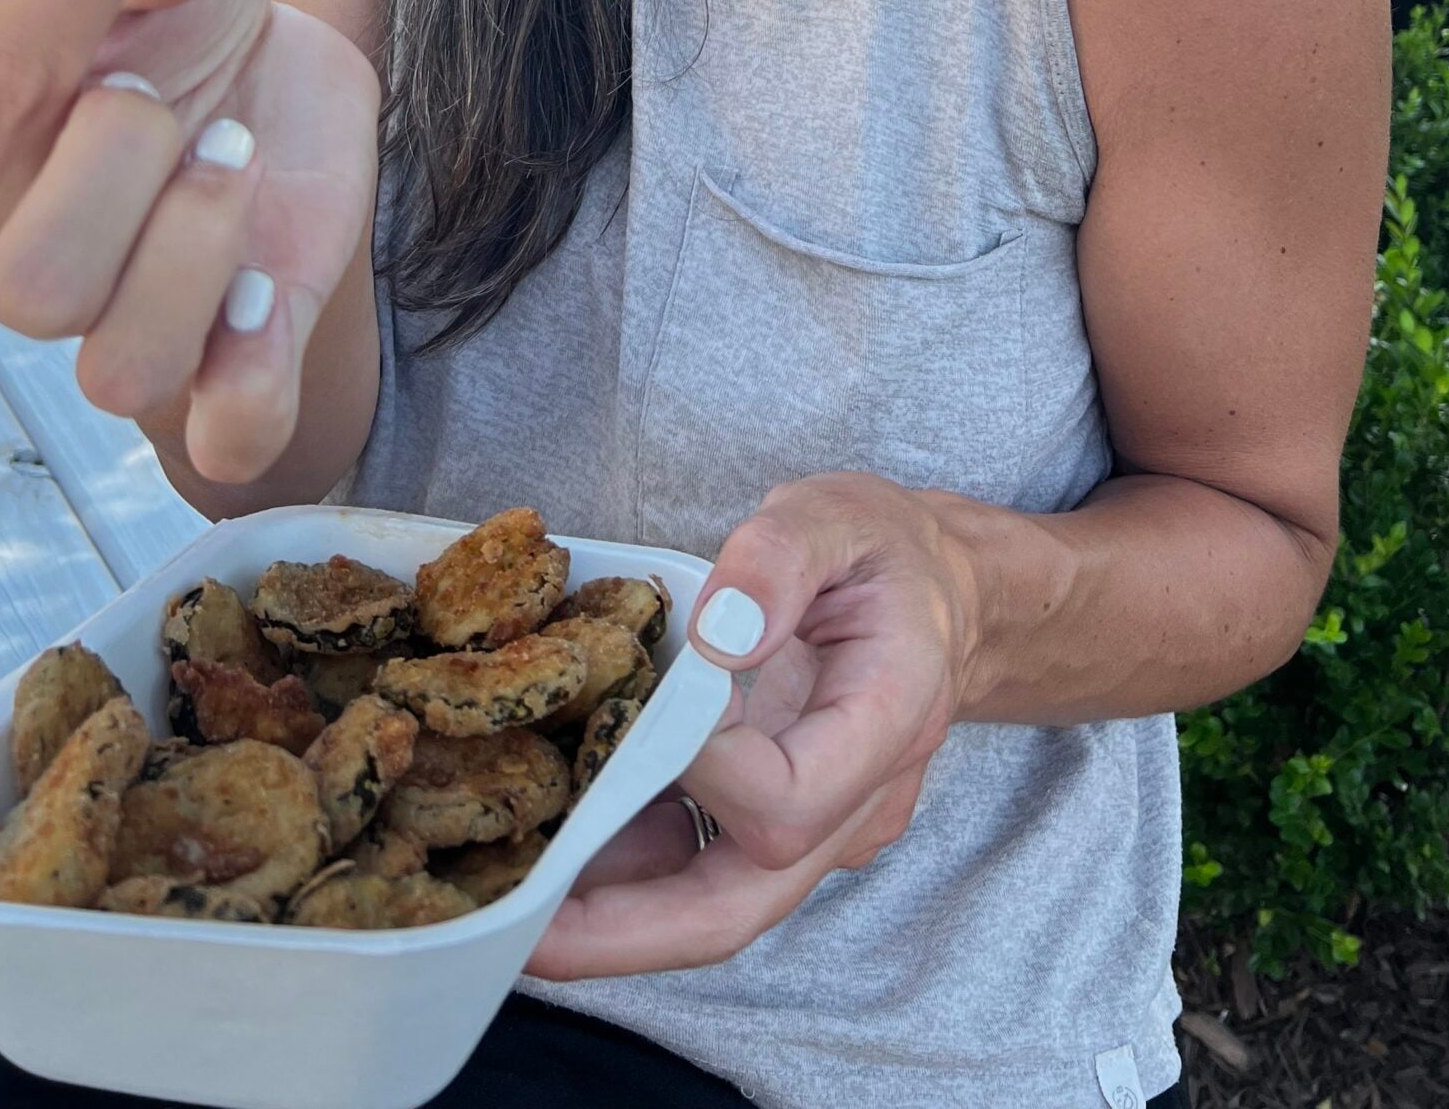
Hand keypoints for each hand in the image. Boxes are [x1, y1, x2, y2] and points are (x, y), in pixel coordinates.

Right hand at [0, 0, 380, 486]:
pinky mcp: (230, 384)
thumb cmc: (195, 53)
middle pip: (32, 279)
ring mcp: (128, 336)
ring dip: (193, 255)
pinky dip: (250, 378)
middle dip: (122, 173)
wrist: (284, 130)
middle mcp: (32, 262)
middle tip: (182, 105)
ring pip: (116, 364)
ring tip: (238, 163)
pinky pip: (223, 434)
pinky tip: (271, 292)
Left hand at [526, 473, 978, 978]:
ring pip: (715, 905)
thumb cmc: (883, 549)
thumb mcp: (839, 513)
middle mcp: (856, 802)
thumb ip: (782, 557)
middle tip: (526, 934)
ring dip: (612, 914)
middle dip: (629, 931)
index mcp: (886, 721)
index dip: (703, 769)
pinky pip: (703, 866)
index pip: (788, 797)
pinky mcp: (779, 824)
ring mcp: (819, 827)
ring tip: (512, 895)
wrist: (936, 593)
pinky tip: (559, 841)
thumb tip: (717, 632)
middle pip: (742, 905)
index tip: (639, 704)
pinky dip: (630, 869)